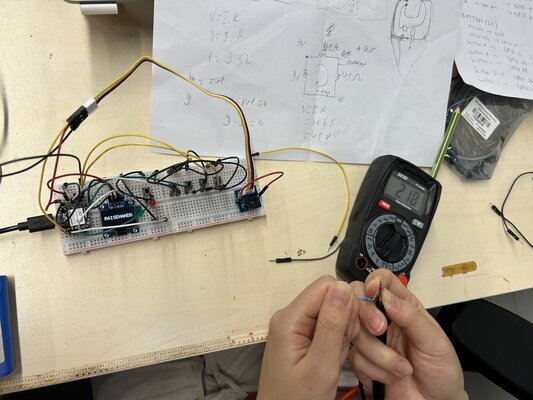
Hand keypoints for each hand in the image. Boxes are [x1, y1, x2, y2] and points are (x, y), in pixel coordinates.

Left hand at [257, 275, 359, 399]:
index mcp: (290, 319)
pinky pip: (331, 327)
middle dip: (350, 317)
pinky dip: (342, 340)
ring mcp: (299, 327)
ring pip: (335, 312)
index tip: (363, 324)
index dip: (348, 301)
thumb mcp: (320, 366)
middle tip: (357, 344)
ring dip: (348, 331)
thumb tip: (343, 288)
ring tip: (345, 356)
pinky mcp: (306, 337)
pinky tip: (341, 357)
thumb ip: (332, 326)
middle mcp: (292, 317)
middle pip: (331, 297)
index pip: (326, 286)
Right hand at [349, 269, 467, 399]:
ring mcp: (371, 340)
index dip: (374, 281)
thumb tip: (387, 295)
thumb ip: (410, 316)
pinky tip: (391, 376)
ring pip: (353, 330)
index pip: (382, 281)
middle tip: (380, 329)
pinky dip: (374, 369)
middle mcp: (384, 320)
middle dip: (366, 314)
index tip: (374, 292)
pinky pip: (354, 357)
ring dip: (377, 352)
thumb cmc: (441, 372)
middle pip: (358, 300)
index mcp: (404, 307)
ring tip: (400, 366)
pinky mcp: (363, 361)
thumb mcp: (434, 341)